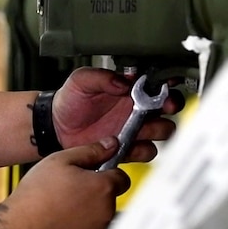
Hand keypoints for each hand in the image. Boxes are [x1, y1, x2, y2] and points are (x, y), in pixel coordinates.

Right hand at [5, 137, 130, 228]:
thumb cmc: (35, 196)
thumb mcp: (60, 161)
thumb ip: (90, 151)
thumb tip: (110, 145)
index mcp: (103, 187)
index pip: (122, 178)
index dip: (108, 174)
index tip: (94, 177)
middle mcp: (106, 211)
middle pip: (110, 199)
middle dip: (96, 195)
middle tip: (70, 194)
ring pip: (101, 219)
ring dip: (90, 215)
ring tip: (63, 212)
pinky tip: (62, 228)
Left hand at [52, 67, 184, 162]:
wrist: (56, 128)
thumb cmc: (69, 101)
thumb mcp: (81, 81)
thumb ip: (101, 77)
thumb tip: (123, 82)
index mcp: (130, 88)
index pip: (158, 83)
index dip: (167, 83)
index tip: (167, 85)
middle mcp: (137, 108)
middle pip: (170, 107)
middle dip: (171, 106)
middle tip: (163, 106)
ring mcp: (135, 129)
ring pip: (163, 130)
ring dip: (157, 129)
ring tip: (141, 128)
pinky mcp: (128, 148)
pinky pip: (146, 151)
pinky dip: (140, 150)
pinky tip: (126, 145)